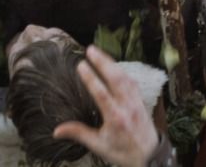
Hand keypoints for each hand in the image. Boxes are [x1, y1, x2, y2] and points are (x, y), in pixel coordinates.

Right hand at [52, 46, 161, 166]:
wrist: (149, 155)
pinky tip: (114, 65)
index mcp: (115, 117)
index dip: (91, 78)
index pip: (101, 94)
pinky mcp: (140, 100)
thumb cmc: (122, 151)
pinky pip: (131, 81)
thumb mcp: (98, 145)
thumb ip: (79, 134)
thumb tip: (56, 130)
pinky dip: (122, 70)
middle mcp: (127, 106)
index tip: (81, 65)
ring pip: (124, 77)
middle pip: (115, 79)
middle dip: (103, 62)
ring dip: (111, 63)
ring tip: (99, 52)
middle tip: (90, 49)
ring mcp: (136, 101)